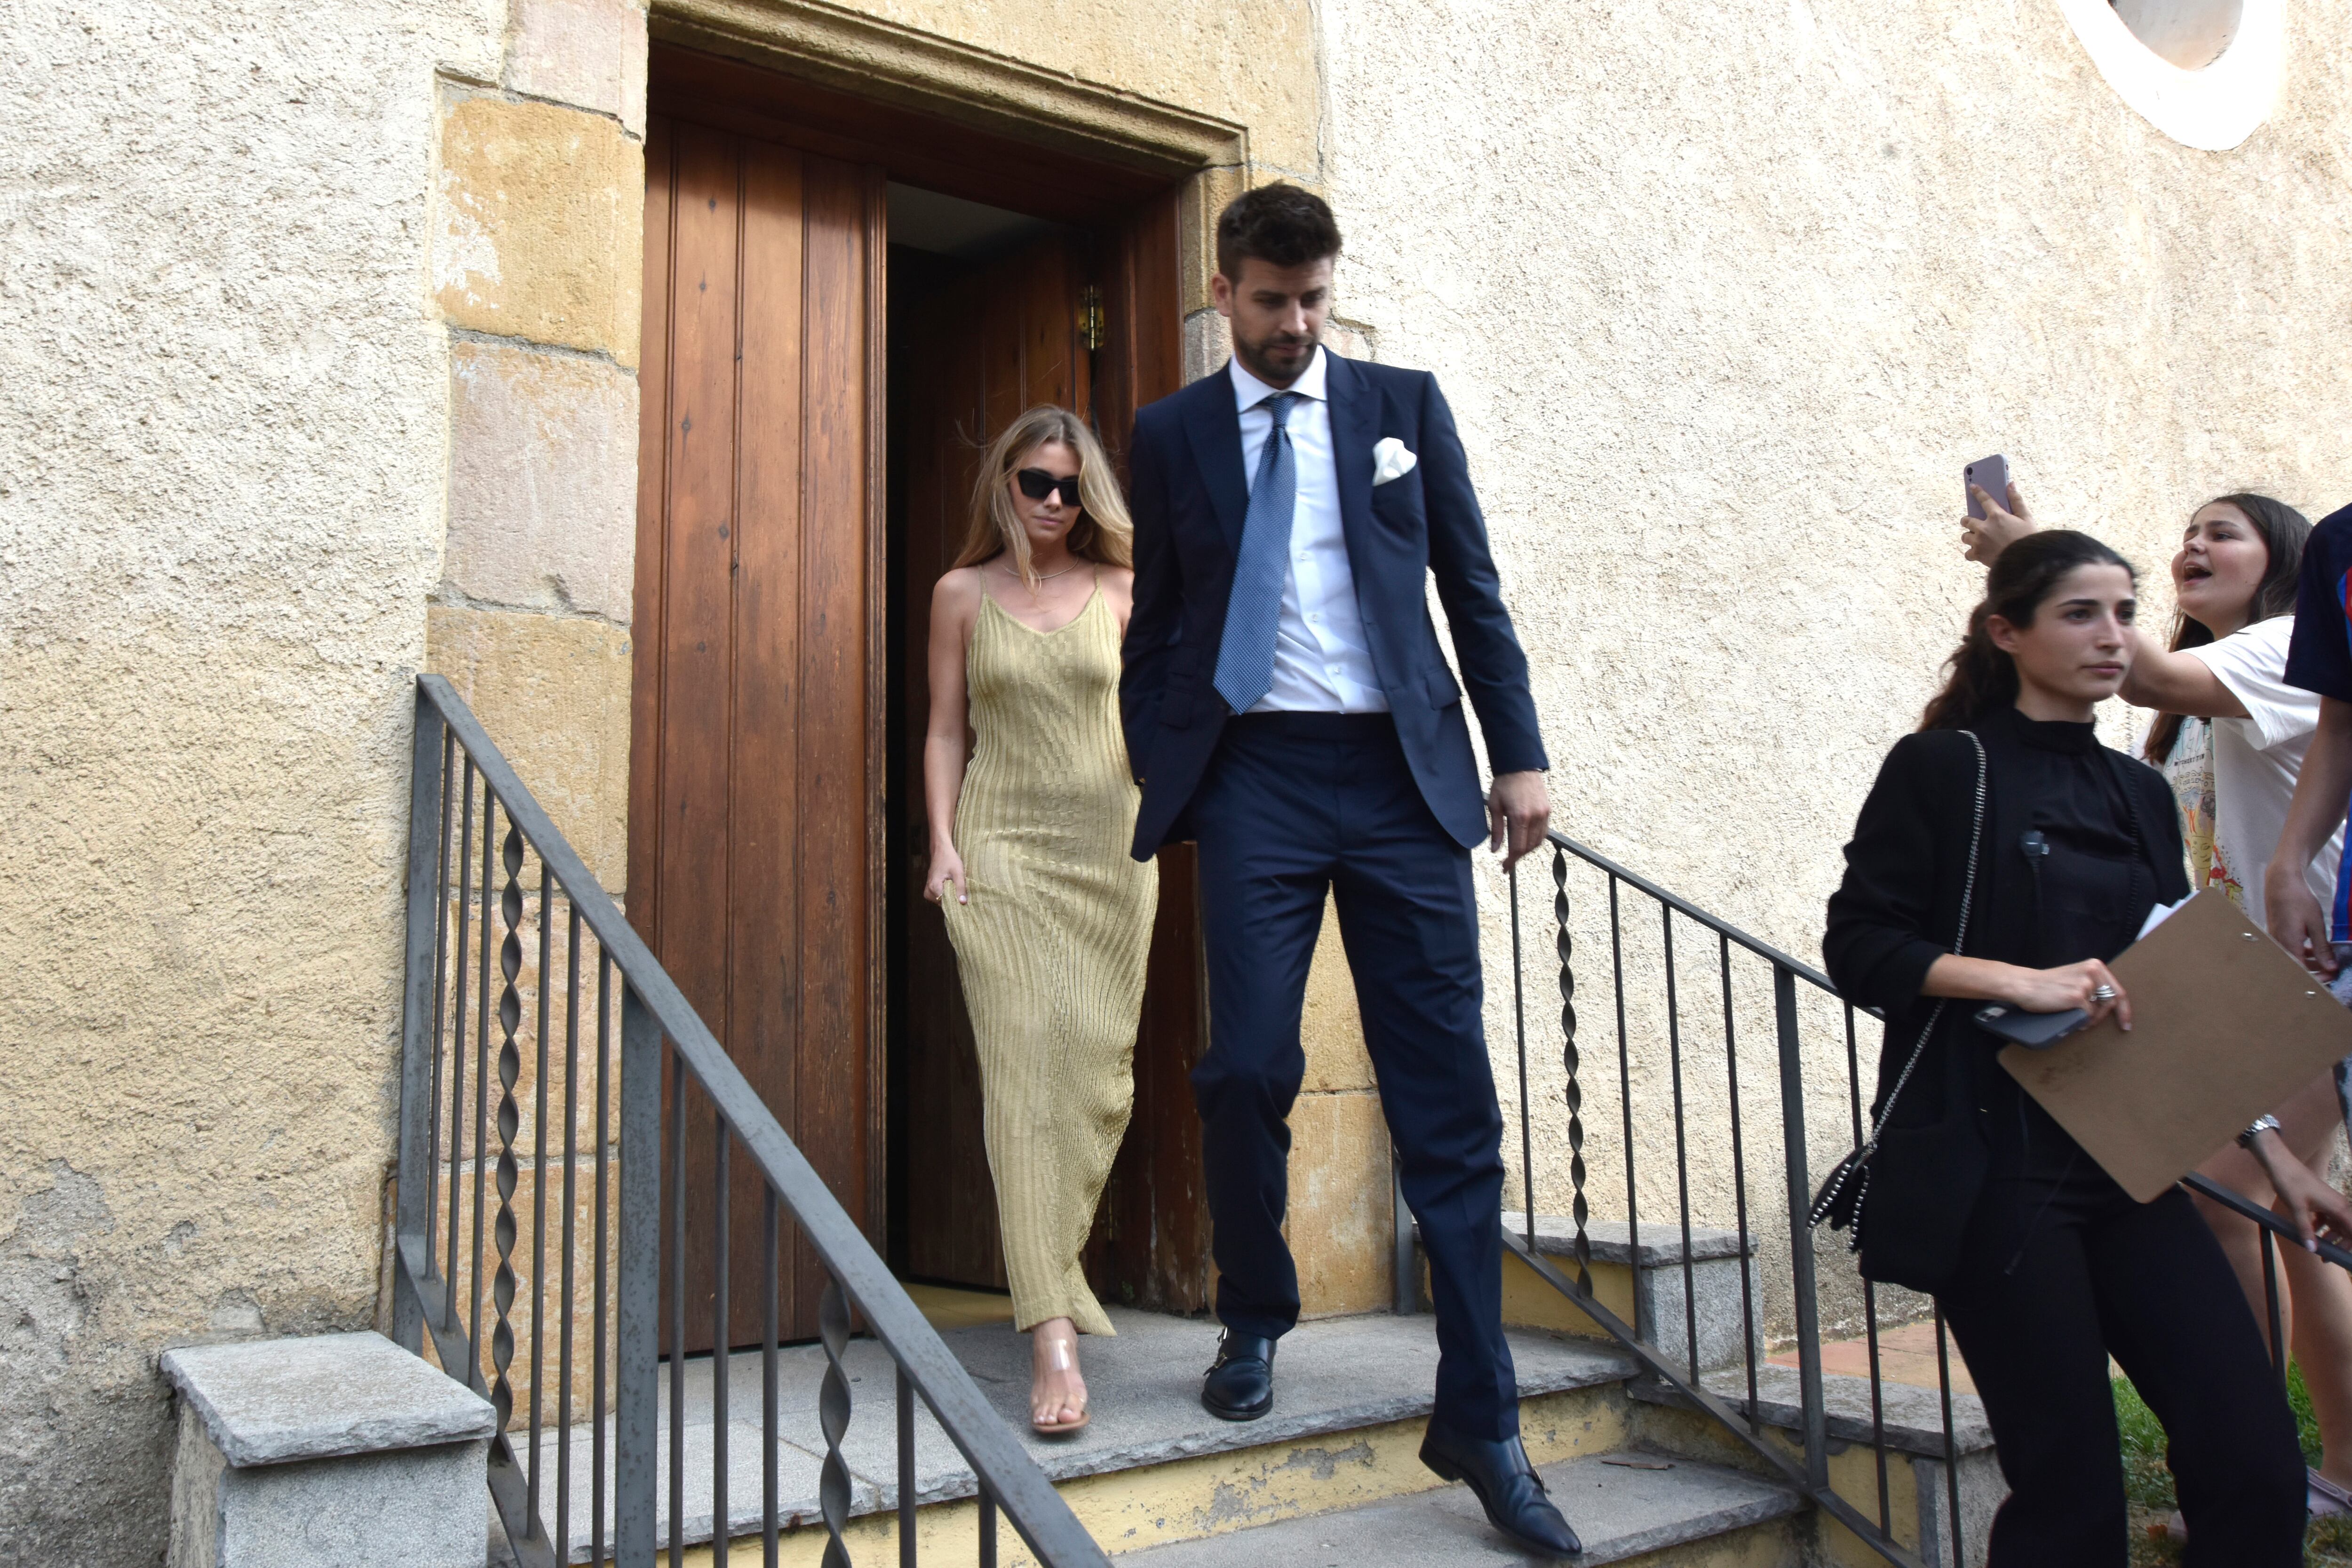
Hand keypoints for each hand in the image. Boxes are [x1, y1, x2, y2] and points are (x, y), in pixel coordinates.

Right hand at [925, 845, 967, 905]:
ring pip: (940, 901)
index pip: (945, 904)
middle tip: (960, 891)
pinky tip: (950, 887)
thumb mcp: (958, 873)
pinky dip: (945, 894)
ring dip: (949, 896)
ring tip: (955, 886)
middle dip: (952, 899)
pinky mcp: (929, 888)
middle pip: (942, 903)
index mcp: (934, 887)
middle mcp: (928, 891)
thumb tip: (963, 902)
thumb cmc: (949, 859)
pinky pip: (938, 897)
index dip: (955, 902)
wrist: (940, 850)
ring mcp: (927, 890)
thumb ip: (960, 888)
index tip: (963, 899)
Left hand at [1488, 771, 1551, 872]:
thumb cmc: (1504, 784)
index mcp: (1520, 816)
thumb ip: (1496, 830)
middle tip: (1507, 861)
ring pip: (1538, 841)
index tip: (1505, 867)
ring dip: (1527, 849)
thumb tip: (1495, 850)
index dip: (1511, 861)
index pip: (1518, 847)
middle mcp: (1535, 817)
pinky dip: (1535, 840)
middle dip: (1518, 856)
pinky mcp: (1548, 810)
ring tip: (1516, 852)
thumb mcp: (1494, 806)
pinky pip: (1544, 832)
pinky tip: (1526, 840)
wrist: (1519, 766)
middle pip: (1529, 847)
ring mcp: (1544, 813)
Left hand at [1961, 481, 2036, 565]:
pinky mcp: (1977, 555)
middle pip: (1966, 520)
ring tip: (1979, 540)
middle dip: (1968, 521)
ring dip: (1970, 537)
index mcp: (1997, 516)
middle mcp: (1984, 528)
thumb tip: (2010, 484)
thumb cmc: (2028, 538)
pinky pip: (1967, 553)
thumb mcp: (2027, 518)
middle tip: (1974, 524)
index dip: (1977, 492)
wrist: (2026, 562)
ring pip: (1965, 537)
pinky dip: (1972, 553)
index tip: (1972, 487)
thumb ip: (2017, 500)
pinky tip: (1979, 553)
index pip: (1984, 500)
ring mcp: (1979, 541)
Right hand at [2001, 958, 2129, 1031]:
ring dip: (2090, 1019)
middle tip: (2094, 1024)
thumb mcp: (2074, 977)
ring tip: (2076, 1018)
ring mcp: (2085, 984)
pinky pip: (2087, 1016)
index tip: (2125, 1023)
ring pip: (2099, 1011)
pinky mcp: (2077, 997)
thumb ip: (2092, 984)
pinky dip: (2080, 1021)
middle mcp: (2093, 972)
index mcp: (2094, 965)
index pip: (2118, 990)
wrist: (2024, 985)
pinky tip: (2069, 1017)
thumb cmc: (2047, 985)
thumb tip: (2110, 1005)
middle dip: (2105, 1016)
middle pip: (2112, 1001)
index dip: (2124, 1009)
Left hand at [2259, 1144, 2351, 1251]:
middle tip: (2326, 1257)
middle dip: (2341, 1244)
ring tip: (2319, 1247)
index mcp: (2339, 1207)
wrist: (2280, 1164)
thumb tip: (2313, 1250)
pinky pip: (2327, 1217)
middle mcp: (2339, 1205)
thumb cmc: (2290, 1183)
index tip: (2341, 1256)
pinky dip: (2322, 1227)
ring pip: (2337, 1224)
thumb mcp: (2297, 1209)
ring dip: (2331, 1236)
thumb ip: (2306, 1230)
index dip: (2350, 1244)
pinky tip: (2310, 1232)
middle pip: (2348, 1229)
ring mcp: (2330, 1202)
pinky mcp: (2321, 1200)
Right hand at [2266, 873, 2336, 976]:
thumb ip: (2322, 948)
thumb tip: (2331, 967)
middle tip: (2331, 971)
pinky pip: (2288, 950)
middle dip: (2314, 972)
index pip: (2301, 972)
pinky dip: (2301, 954)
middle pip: (2294, 968)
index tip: (2331, 978)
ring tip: (2325, 961)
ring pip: (2291, 960)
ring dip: (2308, 963)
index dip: (2316, 978)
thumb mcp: (2316, 924)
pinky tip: (2312, 949)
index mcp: (2289, 945)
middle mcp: (2279, 946)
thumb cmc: (2299, 900)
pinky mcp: (2276, 935)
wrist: (2281, 882)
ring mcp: (2275, 940)